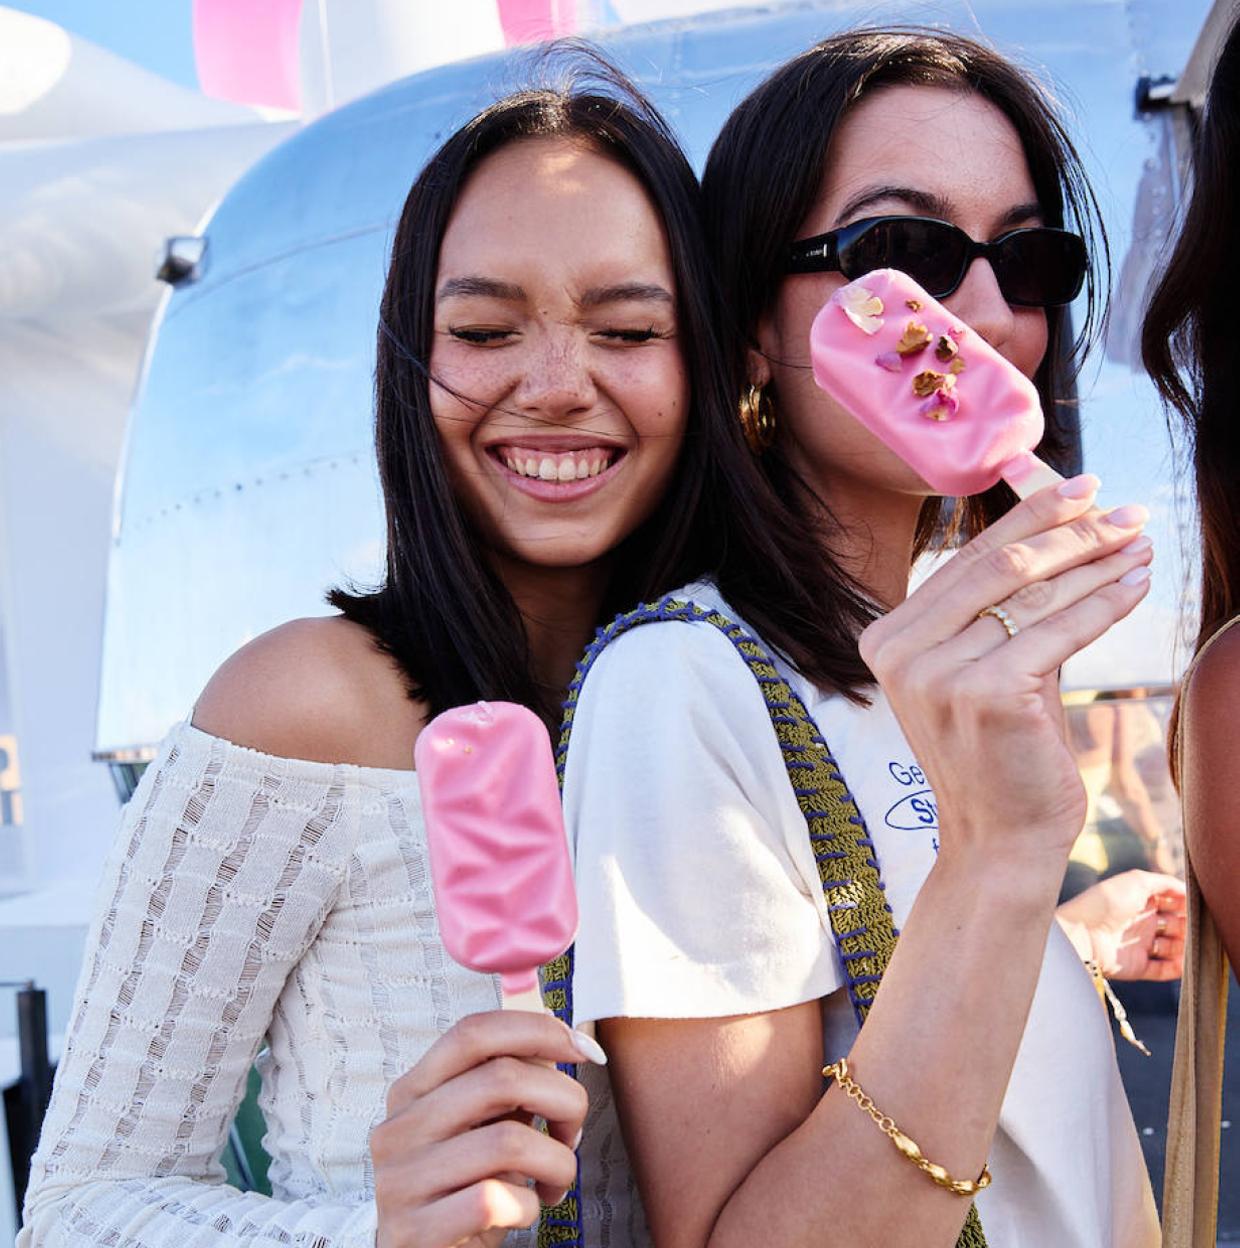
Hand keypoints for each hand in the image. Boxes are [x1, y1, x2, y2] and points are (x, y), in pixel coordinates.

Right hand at [371, 1010, 599, 1247]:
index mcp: (413, 1090)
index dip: (535, 1030)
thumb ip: (509, 1082)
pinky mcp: (414, 1231)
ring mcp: (401, 1180)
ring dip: (556, 1160)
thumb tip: (562, 1034)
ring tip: (555, 1178)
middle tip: (574, 1130)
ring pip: (508, 1142)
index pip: (472, 1033)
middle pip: (501, 1078)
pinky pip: (494, 1200)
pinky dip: (529, 1204)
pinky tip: (526, 1209)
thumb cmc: (465, 1187)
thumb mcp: (482, 1126)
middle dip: (563, 1100)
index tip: (583, 1048)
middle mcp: (399, 1128)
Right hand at [859, 476, 1152, 867]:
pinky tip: (1136, 583)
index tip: (1082, 490)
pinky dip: (1103, 604)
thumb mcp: (987, 669)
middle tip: (1126, 512)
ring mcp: (934, 672)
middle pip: (998, 567)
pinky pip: (1056, 632)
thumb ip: (1007, 610)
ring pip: (1030, 595)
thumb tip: (1066, 532)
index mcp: (887, 638)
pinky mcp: (982, 693)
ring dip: (1095, 562)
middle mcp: (898, 650)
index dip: (1029, 517)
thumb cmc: (999, 753)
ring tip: (1140, 543)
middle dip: (1070, 532)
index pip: (967, 561)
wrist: (996, 838)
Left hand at [1056, 869, 1185, 980]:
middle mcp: (1142, 922)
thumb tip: (1186, 890)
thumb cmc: (1107, 901)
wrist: (1082, 933)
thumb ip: (1164, 882)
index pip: (1172, 903)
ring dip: (1185, 947)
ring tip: (1188, 943)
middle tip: (1193, 927)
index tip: (1197, 907)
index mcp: (1141, 901)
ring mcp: (1140, 945)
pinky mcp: (1137, 966)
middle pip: (1176, 926)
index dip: (1185, 905)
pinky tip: (1185, 961)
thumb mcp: (1136, 881)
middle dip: (1188, 926)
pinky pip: (1164, 970)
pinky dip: (1177, 968)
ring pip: (1174, 948)